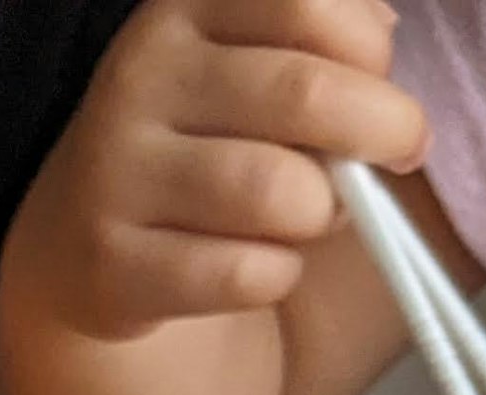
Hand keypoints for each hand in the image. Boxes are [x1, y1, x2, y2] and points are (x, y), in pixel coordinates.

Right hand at [1, 0, 429, 344]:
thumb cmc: (206, 138)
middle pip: (305, 94)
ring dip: (324, 212)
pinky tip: (261, 265)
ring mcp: (116, 172)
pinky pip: (245, 275)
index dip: (369, 50)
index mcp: (183, 11)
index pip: (307, 3)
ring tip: (312, 214)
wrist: (85, 235)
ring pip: (279, 193)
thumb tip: (382, 40)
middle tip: (399, 152)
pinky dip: (278, 276)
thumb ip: (322, 36)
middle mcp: (141, 78)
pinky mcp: (111, 264)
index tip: (377, 81)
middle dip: (384, 130)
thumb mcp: (251, 58)